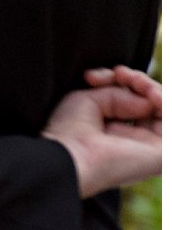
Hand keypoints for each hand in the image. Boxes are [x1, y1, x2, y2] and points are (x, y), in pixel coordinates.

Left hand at [43, 66, 161, 196]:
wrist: (67, 155)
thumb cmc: (69, 131)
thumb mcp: (91, 99)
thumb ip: (121, 93)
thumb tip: (147, 101)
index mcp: (117, 132)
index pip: (133, 100)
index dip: (120, 82)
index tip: (93, 77)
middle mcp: (136, 141)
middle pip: (152, 103)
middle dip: (137, 81)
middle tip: (119, 74)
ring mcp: (151, 148)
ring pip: (165, 110)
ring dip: (151, 88)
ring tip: (133, 81)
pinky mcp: (163, 155)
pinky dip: (166, 103)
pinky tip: (150, 95)